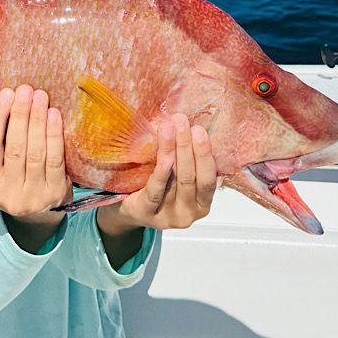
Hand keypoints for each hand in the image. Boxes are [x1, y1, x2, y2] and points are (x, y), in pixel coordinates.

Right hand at [0, 85, 72, 251]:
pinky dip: (54, 134)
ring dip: (38, 120)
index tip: (6, 93)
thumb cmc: (17, 181)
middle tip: (26, 90)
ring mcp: (33, 196)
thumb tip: (8, 102)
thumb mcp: (0, 171)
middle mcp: (9, 194)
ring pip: (36, 152)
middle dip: (21, 115)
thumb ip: (0, 146)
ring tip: (40, 97)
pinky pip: (55, 159)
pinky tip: (54, 115)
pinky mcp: (55, 193)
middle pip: (15, 147)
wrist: (39, 216)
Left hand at [97, 115, 216, 236]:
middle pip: (191, 177)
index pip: (209, 179)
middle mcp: (189, 214)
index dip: (205, 154)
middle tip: (182, 121)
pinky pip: (156, 192)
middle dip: (187, 146)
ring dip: (172, 150)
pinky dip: (162, 173)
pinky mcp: (147, 214)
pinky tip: (165, 158)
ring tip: (169, 127)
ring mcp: (168, 217)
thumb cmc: (160, 188)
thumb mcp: (179, 180)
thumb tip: (199, 132)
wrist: (129, 208)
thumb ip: (192, 165)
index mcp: (202, 204)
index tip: (199, 129)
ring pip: (175, 181)